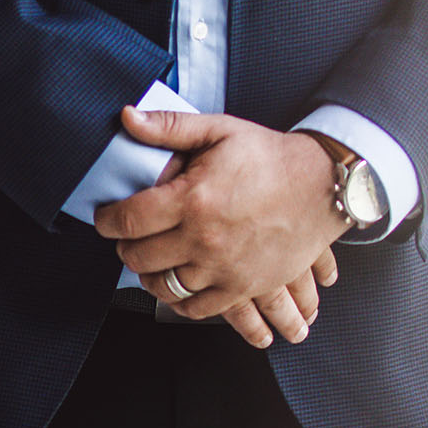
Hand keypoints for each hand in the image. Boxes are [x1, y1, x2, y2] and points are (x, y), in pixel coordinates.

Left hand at [95, 108, 348, 334]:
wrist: (322, 186)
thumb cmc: (271, 156)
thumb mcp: (220, 130)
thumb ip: (169, 127)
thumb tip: (127, 118)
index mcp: (193, 198)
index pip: (128, 219)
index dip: (107, 219)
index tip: (105, 217)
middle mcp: (204, 239)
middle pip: (139, 256)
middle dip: (124, 246)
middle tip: (127, 237)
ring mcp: (223, 268)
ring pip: (163, 286)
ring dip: (148, 274)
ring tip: (149, 260)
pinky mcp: (242, 288)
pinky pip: (196, 308)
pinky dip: (179, 301)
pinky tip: (177, 284)